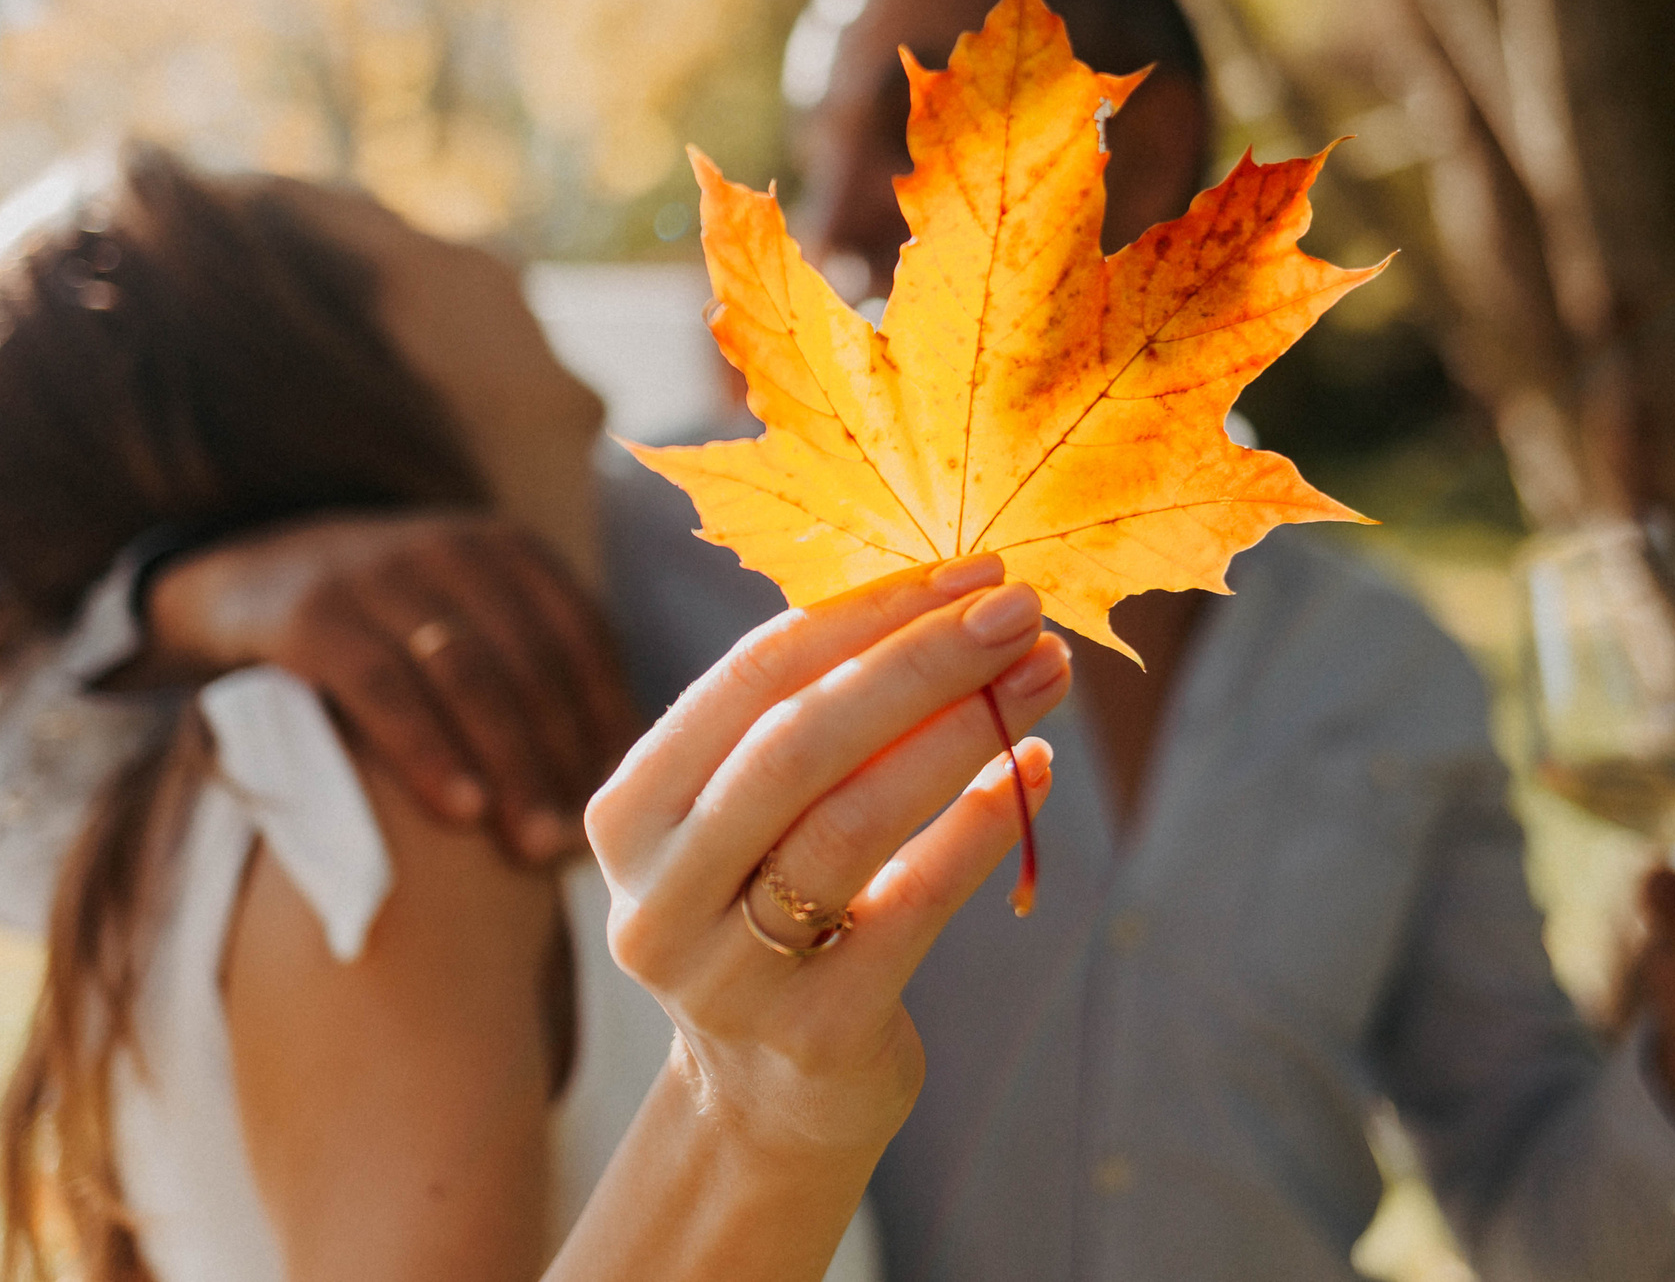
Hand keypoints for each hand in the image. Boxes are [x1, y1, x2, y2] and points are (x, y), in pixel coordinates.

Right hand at [142, 508, 637, 861]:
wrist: (248, 574)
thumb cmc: (386, 627)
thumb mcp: (462, 620)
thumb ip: (528, 675)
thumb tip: (613, 778)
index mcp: (505, 549)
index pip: (581, 634)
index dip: (607, 716)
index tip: (621, 794)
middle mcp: (449, 547)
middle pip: (529, 661)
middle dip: (560, 756)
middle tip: (576, 841)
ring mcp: (377, 573)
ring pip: (466, 674)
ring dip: (509, 763)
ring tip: (531, 843)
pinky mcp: (311, 614)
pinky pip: (382, 687)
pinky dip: (428, 750)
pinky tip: (461, 807)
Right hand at [584, 553, 1070, 1162]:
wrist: (768, 1101)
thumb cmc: (775, 913)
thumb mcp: (751, 820)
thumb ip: (806, 721)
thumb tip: (945, 596)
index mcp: (630, 814)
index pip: (749, 678)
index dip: (867, 614)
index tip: (968, 572)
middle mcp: (657, 895)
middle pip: (798, 743)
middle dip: (920, 662)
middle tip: (1021, 610)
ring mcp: (728, 975)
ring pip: (852, 822)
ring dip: (963, 731)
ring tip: (1043, 676)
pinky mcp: (814, 1033)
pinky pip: (914, 907)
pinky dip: (980, 827)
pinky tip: (1034, 769)